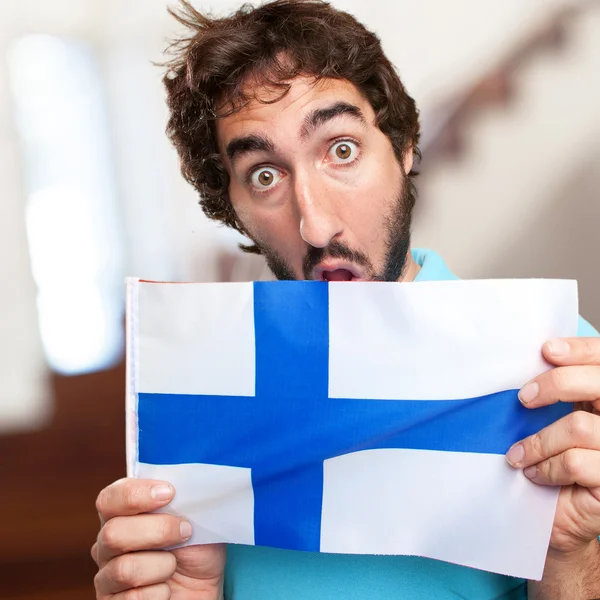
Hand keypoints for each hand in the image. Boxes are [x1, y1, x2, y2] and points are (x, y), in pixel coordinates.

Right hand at [93, 478, 224, 598]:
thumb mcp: (196, 516)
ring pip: (124, 569)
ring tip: (175, 565)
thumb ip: (181, 498)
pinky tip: (167, 588)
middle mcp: (107, 544)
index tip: (169, 493)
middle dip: (158, 531)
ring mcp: (106, 577)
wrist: (204, 586)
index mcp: (122, 514)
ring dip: (163, 566)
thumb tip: (186, 482)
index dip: (136, 495)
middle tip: (185, 532)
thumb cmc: (197, 546)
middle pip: (113, 533)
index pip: (110, 498)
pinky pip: (133, 599)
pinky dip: (160, 593)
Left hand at [505, 338, 599, 554]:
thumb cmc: (555, 459)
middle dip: (558, 383)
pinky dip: (547, 466)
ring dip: (539, 440)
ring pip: (580, 427)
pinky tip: (534, 473)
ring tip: (518, 454)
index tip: (548, 350)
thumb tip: (532, 359)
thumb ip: (556, 393)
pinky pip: (576, 462)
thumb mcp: (554, 419)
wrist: (559, 515)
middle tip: (524, 398)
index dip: (581, 351)